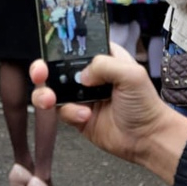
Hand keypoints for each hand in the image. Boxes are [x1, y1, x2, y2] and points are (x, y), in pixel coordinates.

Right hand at [29, 48, 186, 183]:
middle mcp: (90, 76)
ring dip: (46, 93)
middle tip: (40, 73)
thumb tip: (82, 74)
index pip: (77, 47)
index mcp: (104, 59)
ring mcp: (82, 97)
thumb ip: (104, 65)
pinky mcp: (77, 116)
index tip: (51, 49)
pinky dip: (70, 113)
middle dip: (43, 69)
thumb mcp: (132, 74)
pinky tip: (86, 116)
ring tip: (49, 98)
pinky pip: (61, 111)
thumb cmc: (146, 105)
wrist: (147, 139)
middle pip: (57, 67)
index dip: (62, 47)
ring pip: (53, 90)